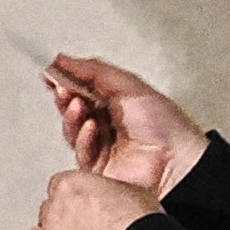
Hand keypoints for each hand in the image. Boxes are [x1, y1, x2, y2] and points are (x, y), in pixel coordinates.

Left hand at [30, 163, 154, 229]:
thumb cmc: (139, 224)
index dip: (70, 195)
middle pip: (46, 210)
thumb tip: (115, 195)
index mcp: (71, 186)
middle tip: (79, 225)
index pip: (58, 185)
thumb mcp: (131, 191)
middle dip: (60, 217)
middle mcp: (56, 211)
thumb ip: (111, 190)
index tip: (80, 202)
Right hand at [45, 50, 206, 196]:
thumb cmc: (166, 127)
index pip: (86, 86)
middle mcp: (112, 123)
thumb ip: (95, 71)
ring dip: (71, 114)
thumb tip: (66, 60)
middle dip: (66, 95)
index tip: (53, 69)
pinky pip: (80, 151)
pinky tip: (90, 128)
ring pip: (73, 130)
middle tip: (61, 86)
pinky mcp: (99, 169)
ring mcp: (104, 146)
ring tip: (77, 104)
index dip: (68, 78)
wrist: (176, 164)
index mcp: (122, 101)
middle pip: (76, 107)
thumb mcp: (129, 86)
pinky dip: (82, 137)